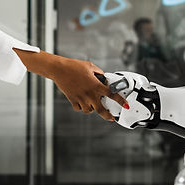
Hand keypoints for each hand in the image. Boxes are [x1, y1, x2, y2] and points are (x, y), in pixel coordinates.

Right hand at [14, 49, 128, 120]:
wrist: (59, 69)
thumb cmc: (73, 66)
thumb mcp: (90, 66)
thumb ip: (99, 73)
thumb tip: (102, 77)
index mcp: (96, 85)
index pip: (112, 94)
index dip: (121, 101)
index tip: (125, 105)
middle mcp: (89, 94)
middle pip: (101, 110)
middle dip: (107, 116)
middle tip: (111, 117)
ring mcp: (81, 98)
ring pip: (89, 110)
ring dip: (92, 108)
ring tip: (92, 104)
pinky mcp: (72, 100)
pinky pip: (79, 108)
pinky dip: (81, 107)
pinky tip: (82, 102)